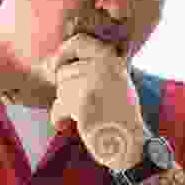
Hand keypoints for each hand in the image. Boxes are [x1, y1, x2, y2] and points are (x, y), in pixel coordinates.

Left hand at [47, 34, 148, 170]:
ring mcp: (94, 82)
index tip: (56, 66)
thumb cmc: (120, 117)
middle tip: (77, 105)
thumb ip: (94, 68)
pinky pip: (60, 105)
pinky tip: (63, 125)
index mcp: (112, 59)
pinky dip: (58, 117)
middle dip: (66, 89)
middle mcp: (104, 65)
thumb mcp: (116, 81)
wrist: (128, 142)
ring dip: (65, 104)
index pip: (79, 41)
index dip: (63, 52)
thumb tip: (57, 63)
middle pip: (65, 71)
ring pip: (61, 88)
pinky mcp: (83, 101)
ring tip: (82, 116)